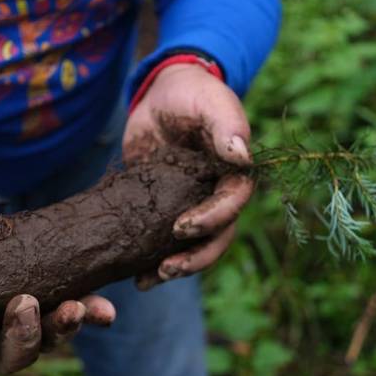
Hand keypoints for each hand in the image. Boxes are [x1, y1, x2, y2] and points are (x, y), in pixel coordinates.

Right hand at [0, 198, 115, 375]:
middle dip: (24, 336)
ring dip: (64, 327)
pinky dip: (92, 314)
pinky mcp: (52, 305)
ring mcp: (27, 329)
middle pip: (12, 358)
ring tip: (75, 307)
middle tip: (27, 304)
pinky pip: (76, 316)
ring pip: (47, 340)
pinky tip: (105, 310)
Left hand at [123, 63, 253, 288]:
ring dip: (174, 268)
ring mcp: (189, 207)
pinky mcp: (162, 212)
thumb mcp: (210, 101)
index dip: (212, 220)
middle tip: (165, 270)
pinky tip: (133, 275)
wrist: (160, 96)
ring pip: (191, 248)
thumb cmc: (192, 94)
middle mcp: (215, 197)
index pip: (232, 206)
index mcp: (233, 176)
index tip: (182, 227)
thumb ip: (227, 124)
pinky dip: (150, 260)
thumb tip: (242, 157)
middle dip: (194, 259)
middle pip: (216, 239)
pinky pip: (161, 243)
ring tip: (147, 281)